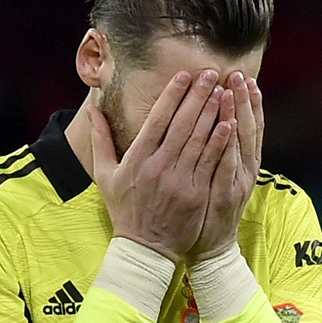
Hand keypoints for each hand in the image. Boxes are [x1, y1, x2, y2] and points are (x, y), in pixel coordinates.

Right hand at [90, 69, 235, 261]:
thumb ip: (101, 140)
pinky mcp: (197, 194)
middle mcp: (158, 167)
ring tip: (222, 90)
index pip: (157, 120)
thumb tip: (92, 109)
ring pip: (199, 140)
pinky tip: (229, 122)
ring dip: (212, 112)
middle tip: (209, 73)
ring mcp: (179, 181)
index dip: (172, 95)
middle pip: (181, 124)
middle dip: (197, 96)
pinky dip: (221, 141)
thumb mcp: (105, 175)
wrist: (145, 249)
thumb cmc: (125, 210)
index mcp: (137, 160)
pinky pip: (211, 162)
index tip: (184, 75)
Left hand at [187, 71, 263, 262]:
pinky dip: (229, 145)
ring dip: (238, 114)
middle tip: (239, 73)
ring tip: (232, 89)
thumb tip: (216, 122)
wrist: (211, 247)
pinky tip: (228, 126)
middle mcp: (245, 170)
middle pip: (248, 128)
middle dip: (244, 99)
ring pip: (240, 143)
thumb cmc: (209, 210)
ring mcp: (237, 183)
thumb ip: (218, 151)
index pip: (249, 126)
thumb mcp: (217, 178)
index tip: (243, 78)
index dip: (248, 102)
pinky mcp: (225, 196)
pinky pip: (227, 166)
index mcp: (242, 164)